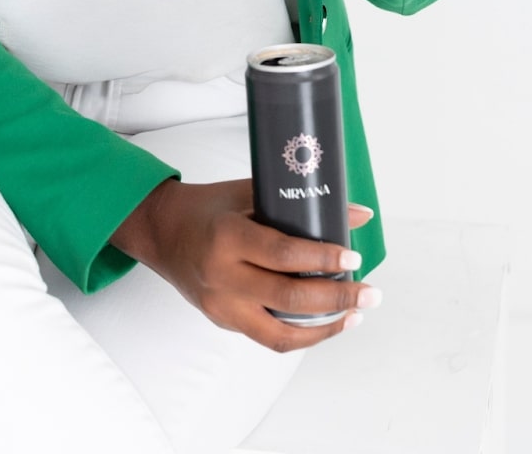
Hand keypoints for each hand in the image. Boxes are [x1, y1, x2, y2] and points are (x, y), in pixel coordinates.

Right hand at [111, 179, 379, 351]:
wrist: (161, 232)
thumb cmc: (207, 207)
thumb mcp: (247, 193)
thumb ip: (297, 202)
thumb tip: (358, 214)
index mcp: (227, 238)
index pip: (282, 255)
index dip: (321, 259)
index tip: (352, 257)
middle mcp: (222, 277)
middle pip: (289, 299)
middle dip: (337, 299)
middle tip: (370, 292)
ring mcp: (222, 307)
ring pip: (281, 334)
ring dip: (325, 328)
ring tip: (356, 315)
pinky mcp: (224, 322)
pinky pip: (269, 338)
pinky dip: (302, 335)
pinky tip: (326, 324)